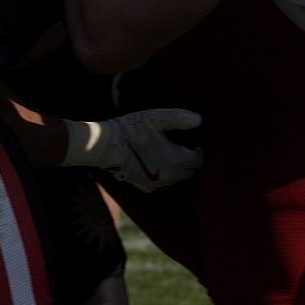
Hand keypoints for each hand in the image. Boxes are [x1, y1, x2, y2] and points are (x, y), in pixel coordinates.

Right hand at [62, 108, 203, 191]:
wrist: (105, 146)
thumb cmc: (131, 130)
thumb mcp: (156, 119)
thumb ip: (180, 118)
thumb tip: (199, 120)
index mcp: (175, 160)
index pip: (198, 161)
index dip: (199, 151)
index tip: (194, 143)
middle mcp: (168, 176)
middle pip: (189, 172)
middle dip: (190, 161)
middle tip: (185, 148)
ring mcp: (156, 184)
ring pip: (176, 178)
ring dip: (178, 168)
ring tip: (171, 153)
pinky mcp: (145, 187)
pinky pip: (162, 182)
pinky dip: (165, 174)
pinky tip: (157, 161)